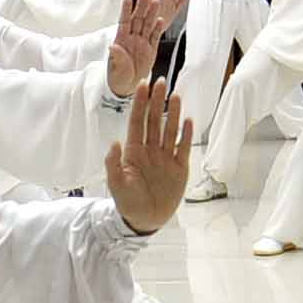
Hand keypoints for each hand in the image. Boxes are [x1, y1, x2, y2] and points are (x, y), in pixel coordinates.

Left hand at [103, 0, 184, 95]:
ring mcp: (142, 42)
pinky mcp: (151, 48)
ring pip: (147, 24)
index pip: (124, 21)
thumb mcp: (115, 67)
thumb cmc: (118, 76)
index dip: (126, 10)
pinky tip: (161, 20)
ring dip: (151, 13)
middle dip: (141, 7)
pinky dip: (158, 28)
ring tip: (156, 2)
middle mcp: (132, 38)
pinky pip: (155, 36)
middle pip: (138, 19)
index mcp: (121, 39)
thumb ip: (116, 56)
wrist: (127, 86)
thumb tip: (113, 46)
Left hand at [104, 77, 191, 231]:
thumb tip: (114, 142)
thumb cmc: (127, 202)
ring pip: (169, 130)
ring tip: (176, 95)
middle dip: (157, 101)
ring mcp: (165, 158)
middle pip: (154, 121)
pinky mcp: (179, 168)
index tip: (142, 85)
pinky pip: (183, 148)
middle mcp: (150, 150)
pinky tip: (188, 121)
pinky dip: (186, 135)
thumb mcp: (116, 184)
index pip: (137, 122)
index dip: (140, 104)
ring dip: (173, 113)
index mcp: (134, 151)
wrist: (145, 220)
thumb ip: (113, 163)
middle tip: (160, 82)